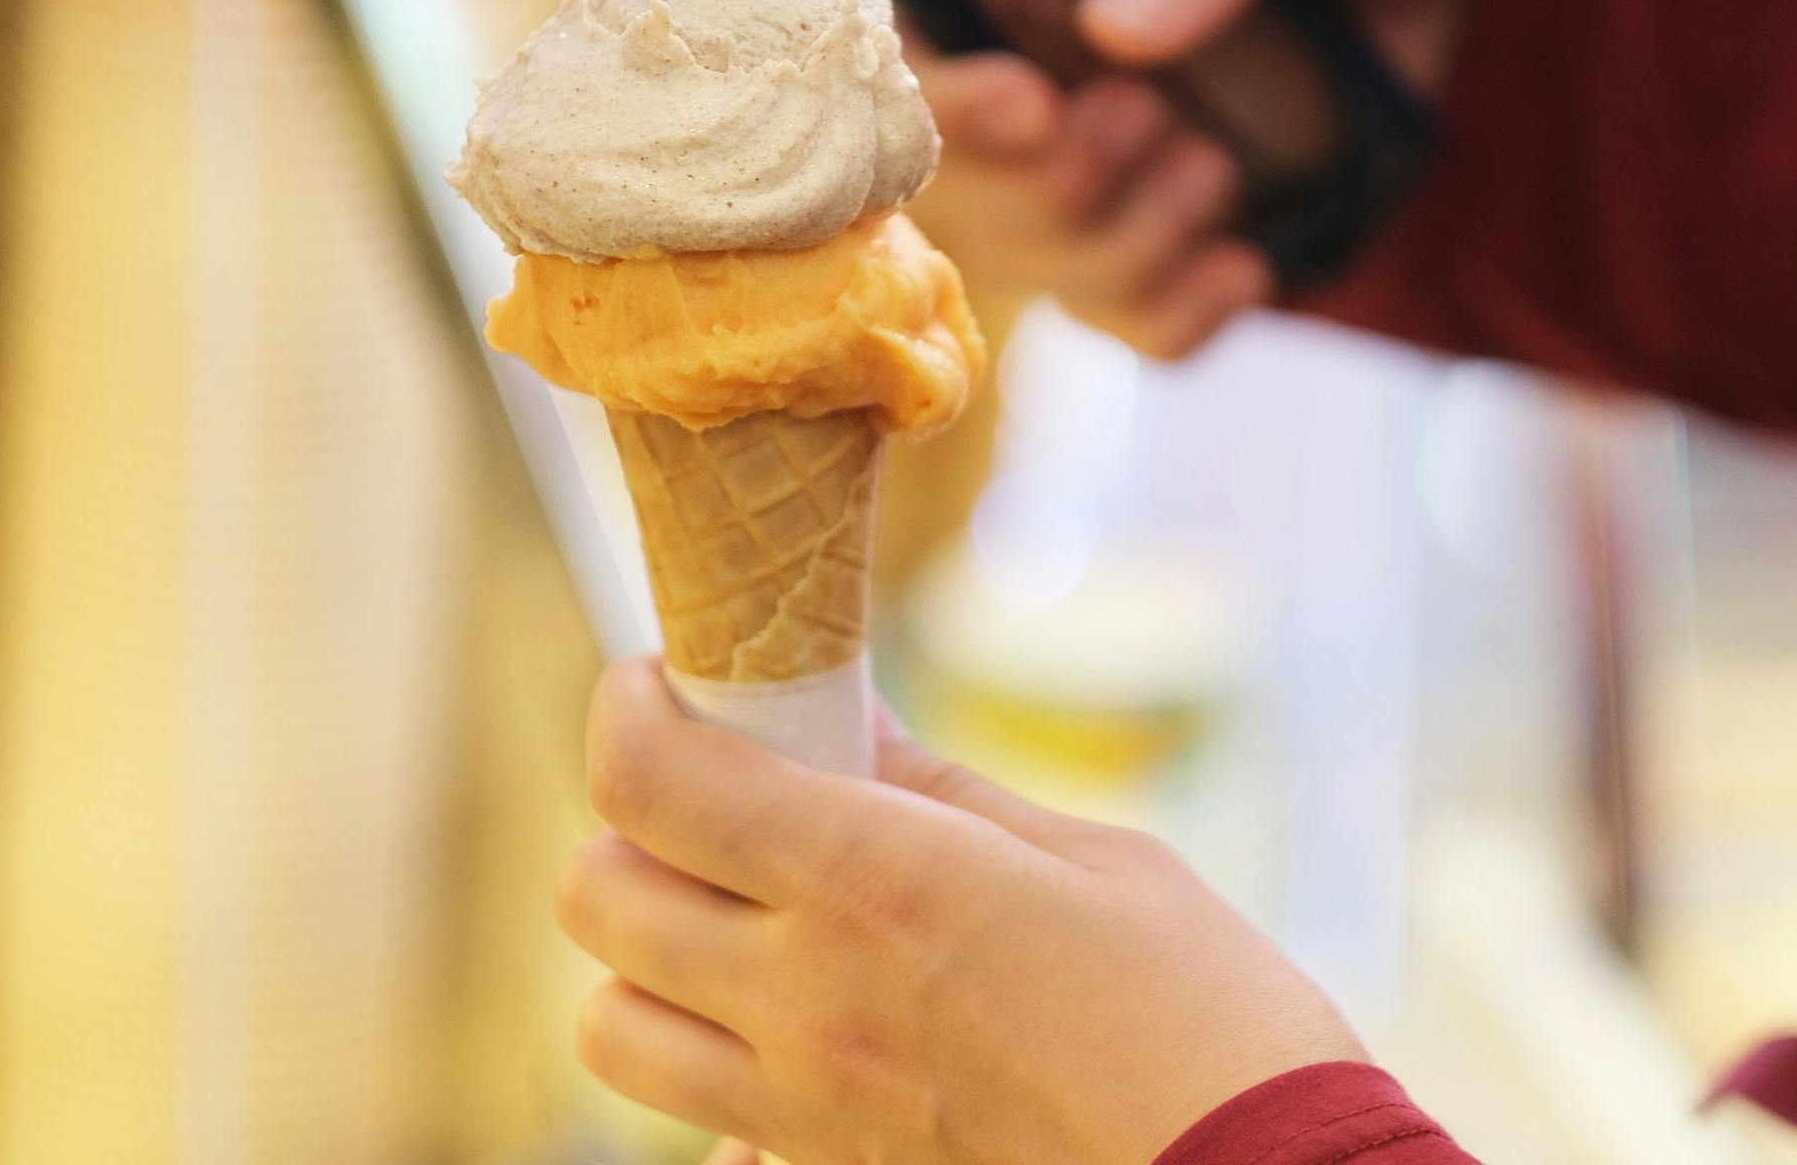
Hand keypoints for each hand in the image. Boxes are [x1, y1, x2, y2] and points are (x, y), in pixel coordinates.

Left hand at [558, 660, 1363, 1164]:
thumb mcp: (1085, 857)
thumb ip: (938, 790)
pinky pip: (700, 1125)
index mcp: (871, 880)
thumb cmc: (1201, 1011)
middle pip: (595, 895)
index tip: (656, 677)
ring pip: (610, 1026)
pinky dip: (707, 1068)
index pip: (651, 781)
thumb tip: (849, 721)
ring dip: (640, 952)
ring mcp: (804, 1110)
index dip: (626, 707)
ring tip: (730, 910)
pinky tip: (794, 1026)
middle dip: (625, 822)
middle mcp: (805, 999)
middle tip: (706, 790)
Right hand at [915, 0, 1520, 355]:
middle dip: (1051, 187)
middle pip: (953, 185)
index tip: (1034, 106)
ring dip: (1121, 246)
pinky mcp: (1158, 238)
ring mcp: (1086, 164)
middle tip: (1158, 123)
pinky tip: (1249, 266)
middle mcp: (1021, 66)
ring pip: (1033, 264)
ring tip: (1223, 170)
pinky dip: (1173, 316)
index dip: (941, 98)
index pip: (904, 44)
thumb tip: (1111, 31)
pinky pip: (1124, 322)